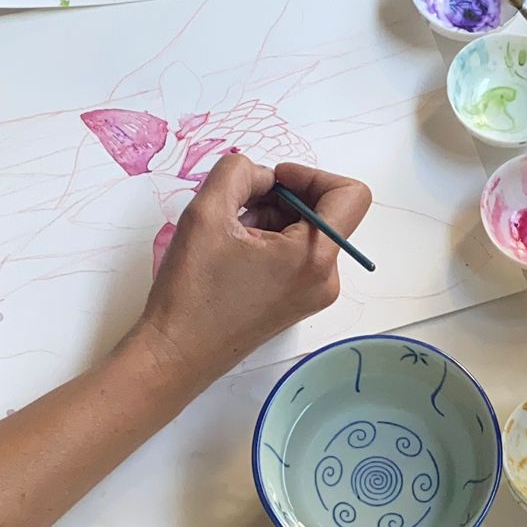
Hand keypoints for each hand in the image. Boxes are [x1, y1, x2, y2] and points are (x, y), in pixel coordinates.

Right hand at [131, 154, 371, 393]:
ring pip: (307, 232)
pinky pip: (296, 255)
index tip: (273, 180)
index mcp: (314, 257)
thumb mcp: (207, 213)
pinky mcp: (296, 303)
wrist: (176, 353)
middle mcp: (325, 278)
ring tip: (231, 229)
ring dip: (272, 217)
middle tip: (239, 202)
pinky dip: (270, 240)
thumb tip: (261, 175)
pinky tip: (234, 248)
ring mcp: (313, 294)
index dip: (311, 175)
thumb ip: (237, 172)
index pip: (349, 194)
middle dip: (283, 196)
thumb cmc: (193, 290)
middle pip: (325, 212)